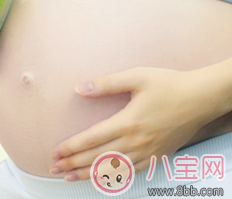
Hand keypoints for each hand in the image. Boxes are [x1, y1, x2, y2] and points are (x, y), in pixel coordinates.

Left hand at [49, 66, 221, 181]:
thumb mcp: (136, 77)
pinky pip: (131, 171)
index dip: (71, 147)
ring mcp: (148, 151)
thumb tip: (80, 89)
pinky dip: (113, 176)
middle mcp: (136, 141)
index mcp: (128, 122)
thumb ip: (106, 83)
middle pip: (98, 157)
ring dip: (88, 173)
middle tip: (53, 168)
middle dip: (73, 163)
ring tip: (69, 177)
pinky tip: (102, 177)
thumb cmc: (169, 84)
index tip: (55, 152)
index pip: (92, 138)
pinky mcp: (158, 155)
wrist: (202, 98)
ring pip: (113, 168)